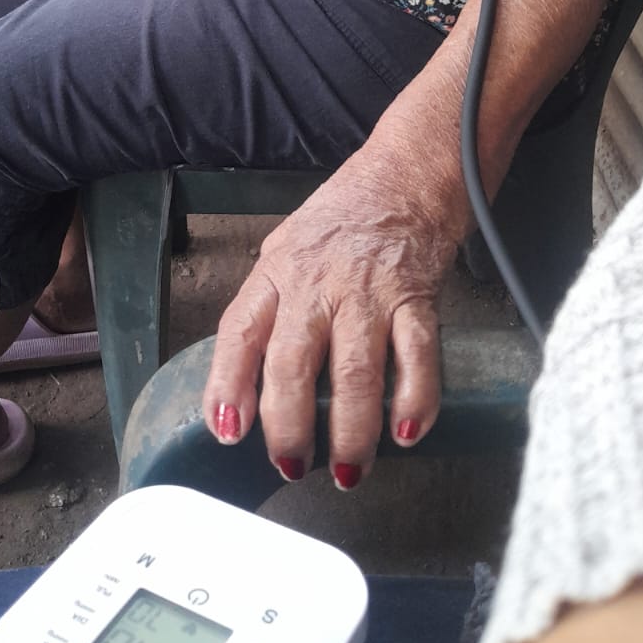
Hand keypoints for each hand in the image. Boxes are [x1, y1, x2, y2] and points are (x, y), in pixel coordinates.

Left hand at [203, 157, 462, 488]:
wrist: (407, 172)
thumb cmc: (344, 215)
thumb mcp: (287, 249)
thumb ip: (271, 304)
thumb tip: (247, 376)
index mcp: (277, 272)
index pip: (239, 332)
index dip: (227, 385)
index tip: (226, 430)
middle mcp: (317, 283)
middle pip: (292, 363)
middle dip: (288, 427)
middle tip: (290, 466)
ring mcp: (368, 291)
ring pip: (354, 372)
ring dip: (351, 431)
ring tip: (349, 470)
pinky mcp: (417, 296)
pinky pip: (416, 356)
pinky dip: (414, 400)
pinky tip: (407, 433)